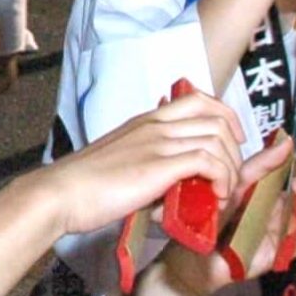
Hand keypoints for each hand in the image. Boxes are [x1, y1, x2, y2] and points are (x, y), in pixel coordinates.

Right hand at [48, 83, 247, 238]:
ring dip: (230, 168)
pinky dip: (221, 179)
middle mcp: (155, 125)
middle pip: (217, 118)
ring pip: (217, 138)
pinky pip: (207, 161)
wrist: (61, 192)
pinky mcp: (158, 166)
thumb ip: (150, 167)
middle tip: (231, 175)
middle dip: (234, 149)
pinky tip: (215, 197)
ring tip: (222, 192)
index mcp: (146, 120)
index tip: (232, 143)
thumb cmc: (84, 184)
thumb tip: (171, 192)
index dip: (226, 117)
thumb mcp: (122, 162)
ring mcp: (157, 143)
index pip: (199, 99)